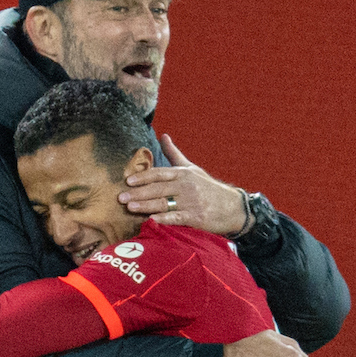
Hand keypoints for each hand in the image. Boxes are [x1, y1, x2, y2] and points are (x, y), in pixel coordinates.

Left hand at [118, 133, 248, 235]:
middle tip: (120, 197)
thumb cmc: (209, 188)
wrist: (234, 207)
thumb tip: (163, 136)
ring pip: (164, 203)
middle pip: (158, 189)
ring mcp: (191, 202)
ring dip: (146, 206)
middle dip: (138, 193)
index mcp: (183, 174)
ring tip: (130, 208)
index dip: (143, 177)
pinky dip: (164, 219)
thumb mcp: (192, 169)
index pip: (159, 173)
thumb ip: (174, 154)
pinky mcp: (196, 217)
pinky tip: (151, 220)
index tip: (128, 181)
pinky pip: (176, 217)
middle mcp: (186, 186)